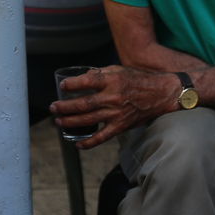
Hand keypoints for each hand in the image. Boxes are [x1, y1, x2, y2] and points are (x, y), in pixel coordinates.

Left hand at [49, 65, 178, 147]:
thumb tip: (83, 78)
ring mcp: (116, 113)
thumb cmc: (139, 79)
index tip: (63, 86)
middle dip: (64, 107)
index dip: (71, 85)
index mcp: (111, 80)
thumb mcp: (119, 70)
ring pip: (88, 120)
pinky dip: (89, 142)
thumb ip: (101, 74)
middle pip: (82, 104)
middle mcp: (112, 97)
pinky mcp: (121, 125)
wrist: (161, 94)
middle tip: (54, 107)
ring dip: (70, 122)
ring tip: (59, 121)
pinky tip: (78, 144)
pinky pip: (102, 137)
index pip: (85, 82)